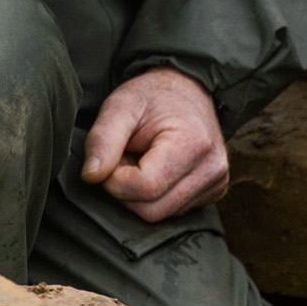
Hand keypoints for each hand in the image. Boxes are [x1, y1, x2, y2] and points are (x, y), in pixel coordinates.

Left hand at [82, 68, 228, 223]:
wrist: (187, 89)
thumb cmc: (152, 97)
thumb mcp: (121, 105)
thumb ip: (102, 139)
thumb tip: (90, 176)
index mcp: (193, 143)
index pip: (145, 187)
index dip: (116, 179)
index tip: (112, 156)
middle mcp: (212, 170)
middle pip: (152, 210)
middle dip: (126, 189)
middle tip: (123, 157)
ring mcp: (216, 184)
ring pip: (160, 215)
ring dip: (138, 194)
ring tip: (138, 160)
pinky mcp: (213, 194)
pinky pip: (171, 212)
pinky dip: (154, 197)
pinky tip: (154, 170)